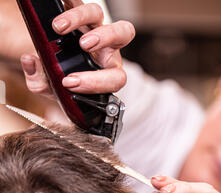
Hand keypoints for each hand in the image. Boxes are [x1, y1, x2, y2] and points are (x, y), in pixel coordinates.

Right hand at [20, 0, 134, 97]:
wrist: (55, 65)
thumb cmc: (61, 78)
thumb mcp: (51, 88)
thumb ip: (41, 83)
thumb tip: (30, 62)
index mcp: (107, 73)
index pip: (115, 78)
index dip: (96, 82)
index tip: (69, 82)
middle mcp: (105, 48)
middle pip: (122, 34)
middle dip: (104, 38)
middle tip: (83, 45)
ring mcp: (92, 28)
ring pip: (98, 14)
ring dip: (80, 17)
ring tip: (59, 27)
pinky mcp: (78, 14)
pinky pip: (77, 2)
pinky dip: (68, 2)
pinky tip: (57, 4)